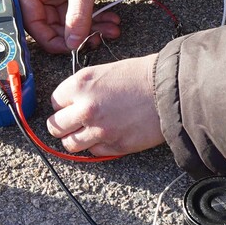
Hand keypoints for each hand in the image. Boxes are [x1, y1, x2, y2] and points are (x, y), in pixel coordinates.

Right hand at [12, 0, 124, 52]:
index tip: (74, 49)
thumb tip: (73, 44)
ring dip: (89, 25)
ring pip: (66, 18)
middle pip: (51, 24)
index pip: (34, 24)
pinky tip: (107, 18)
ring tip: (110, 28)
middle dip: (78, 33)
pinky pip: (74, 8)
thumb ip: (78, 18)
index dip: (54, 40)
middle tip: (98, 38)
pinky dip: (91, 15)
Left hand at [46, 54, 164, 155]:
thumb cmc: (142, 76)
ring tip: (86, 133)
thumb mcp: (104, 72)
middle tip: (73, 123)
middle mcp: (85, 109)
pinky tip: (107, 135)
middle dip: (63, 125)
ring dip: (76, 139)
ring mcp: (99, 130)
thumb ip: (84, 89)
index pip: (54, 102)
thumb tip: (71, 103)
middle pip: (55, 126)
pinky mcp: (115, 146)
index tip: (71, 106)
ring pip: (70, 144)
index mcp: (80, 85)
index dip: (64, 105)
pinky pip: (93, 152)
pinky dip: (97, 147)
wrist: (170, 90)